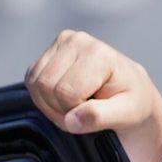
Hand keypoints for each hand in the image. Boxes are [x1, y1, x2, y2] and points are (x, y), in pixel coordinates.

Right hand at [25, 30, 161, 161]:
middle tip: (82, 110)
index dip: (74, 111)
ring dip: (51, 104)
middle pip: (46, 86)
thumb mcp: (126, 113)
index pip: (66, 92)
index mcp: (98, 54)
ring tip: (75, 103)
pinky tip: (64, 95)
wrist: (129, 89)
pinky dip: (44, 96)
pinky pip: (31, 81)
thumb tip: (72, 120)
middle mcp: (78, 41)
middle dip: (60, 108)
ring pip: (35, 85)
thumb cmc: (130, 100)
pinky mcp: (48, 52)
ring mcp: (61, 43)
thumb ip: (99, 117)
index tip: (93, 112)